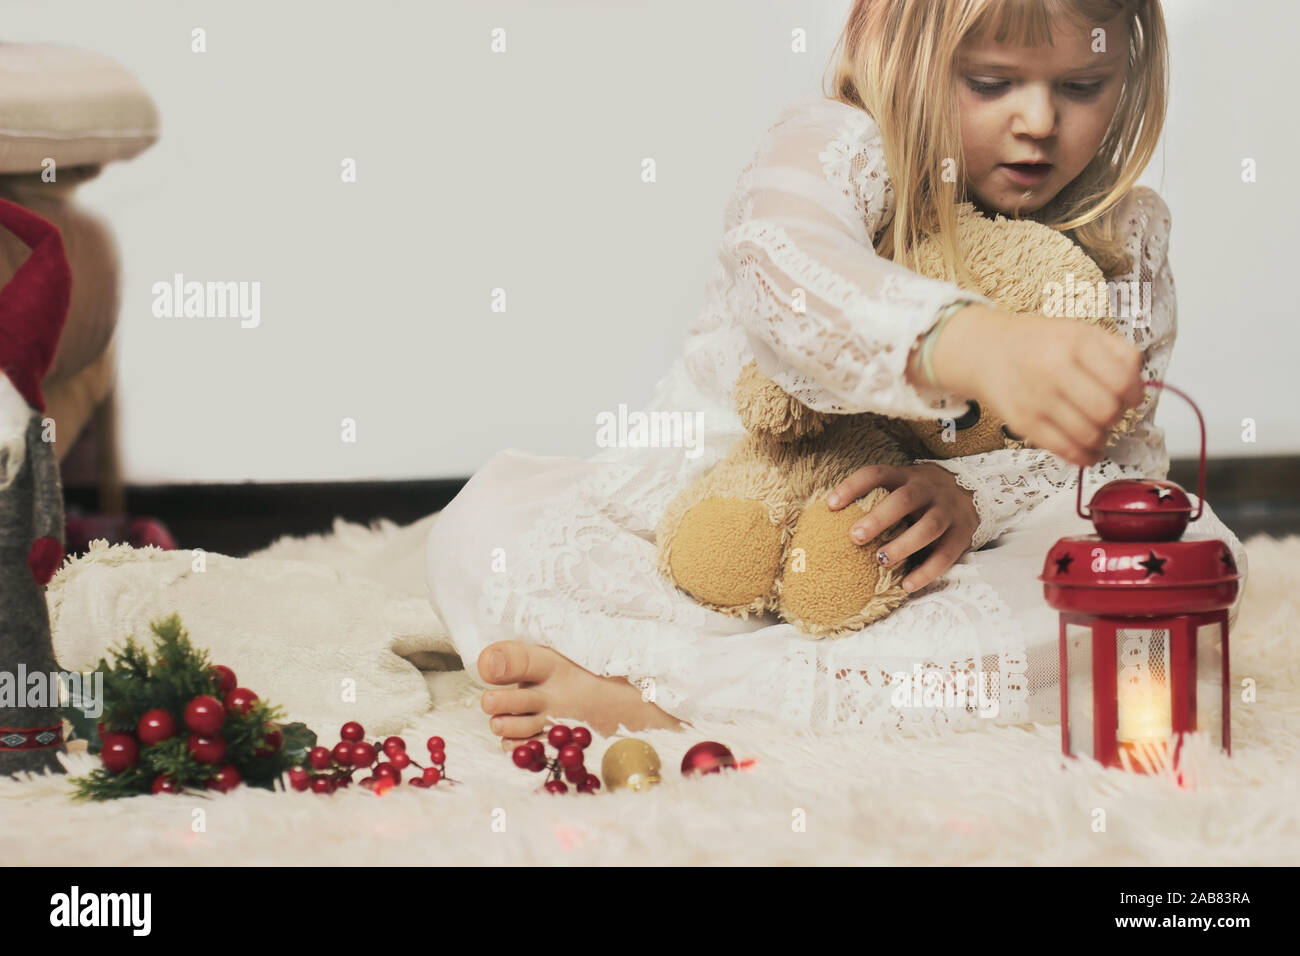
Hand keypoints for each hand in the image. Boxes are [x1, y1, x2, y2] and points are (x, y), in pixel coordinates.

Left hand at [826, 462, 978, 592]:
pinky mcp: (963, 534)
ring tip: (880, 561)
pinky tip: (906, 585)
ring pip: (929, 526)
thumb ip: (875, 499)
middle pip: (905, 499)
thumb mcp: (901, 487)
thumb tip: (829, 523)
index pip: (877, 474)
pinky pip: (946, 555)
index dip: (853, 486)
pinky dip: (927, 572)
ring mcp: (948, 511)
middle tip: (855, 537)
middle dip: (880, 518)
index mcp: (906, 476)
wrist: (973, 492)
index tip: (830, 505)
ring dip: (904, 545)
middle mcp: (928, 490)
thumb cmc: (919, 497)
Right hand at [930, 305, 1145, 465]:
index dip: (1134, 395)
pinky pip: (1064, 450)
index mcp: (1075, 342)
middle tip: (1108, 413)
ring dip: (1101, 438)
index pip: (1122, 380)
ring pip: (1089, 435)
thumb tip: (1138, 388)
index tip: (1129, 398)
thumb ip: (1116, 352)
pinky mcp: (1022, 422)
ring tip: (1096, 431)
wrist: (984, 350)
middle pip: (1107, 411)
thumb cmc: (1037, 342)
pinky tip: (1086, 450)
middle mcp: (1054, 369)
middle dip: (1115, 417)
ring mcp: (1036, 398)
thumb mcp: (1079, 331)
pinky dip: (1083, 456)